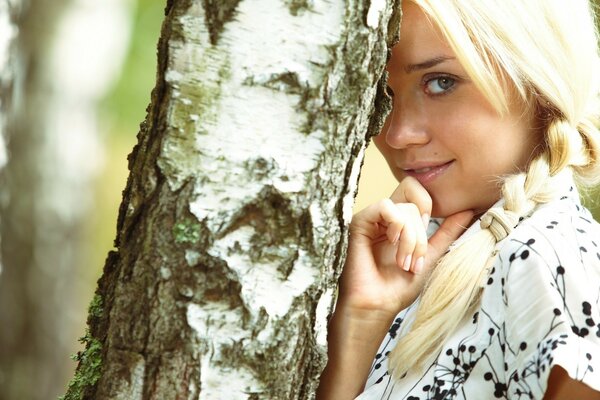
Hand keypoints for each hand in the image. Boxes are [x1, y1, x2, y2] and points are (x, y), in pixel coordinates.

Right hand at [340, 177, 473, 317]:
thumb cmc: (398, 288)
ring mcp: (372, 218)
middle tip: (415, 260)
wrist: (377, 307)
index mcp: (401, 222)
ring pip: (405, 207)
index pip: (420, 193)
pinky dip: (398, 226)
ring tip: (404, 262)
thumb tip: (468, 210)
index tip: (426, 244)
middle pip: (416, 200)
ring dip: (412, 238)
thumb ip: (447, 232)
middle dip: (422, 233)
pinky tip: (392, 245)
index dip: (431, 210)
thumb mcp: (431, 257)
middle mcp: (385, 217)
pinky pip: (386, 206)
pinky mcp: (360, 221)